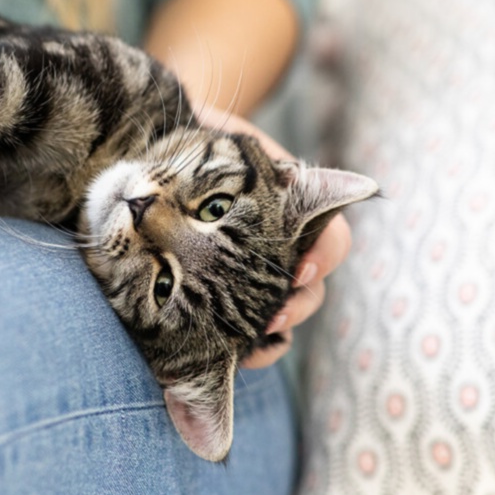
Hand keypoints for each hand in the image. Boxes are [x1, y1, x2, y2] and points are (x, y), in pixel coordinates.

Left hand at [194, 106, 351, 369]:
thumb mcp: (219, 138)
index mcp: (297, 208)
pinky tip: (234, 357)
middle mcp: (285, 244)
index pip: (330, 240)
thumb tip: (216, 158)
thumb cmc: (199, 138)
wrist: (165, 142)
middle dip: (297, 307)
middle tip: (271, 317)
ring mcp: (260, 272)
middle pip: (313, 288)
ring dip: (276, 333)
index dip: (323, 259)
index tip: (299, 270)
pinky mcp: (228, 295)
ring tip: (250, 343)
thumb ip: (229, 149)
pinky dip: (251, 349)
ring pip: (288, 313)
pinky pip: (255, 332)